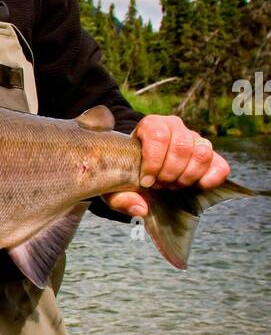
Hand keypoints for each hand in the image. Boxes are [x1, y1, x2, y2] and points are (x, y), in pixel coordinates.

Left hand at [101, 115, 230, 217]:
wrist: (139, 169)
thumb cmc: (126, 173)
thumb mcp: (115, 185)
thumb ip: (121, 197)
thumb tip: (141, 209)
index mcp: (151, 125)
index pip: (158, 136)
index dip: (153, 162)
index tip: (145, 182)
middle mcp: (175, 126)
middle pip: (182, 146)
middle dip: (170, 173)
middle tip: (159, 185)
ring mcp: (194, 139)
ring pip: (202, 153)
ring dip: (187, 176)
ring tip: (173, 185)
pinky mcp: (209, 156)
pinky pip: (220, 165)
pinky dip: (211, 179)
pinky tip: (197, 187)